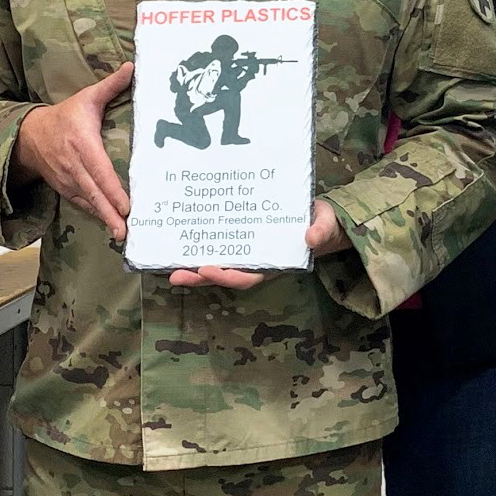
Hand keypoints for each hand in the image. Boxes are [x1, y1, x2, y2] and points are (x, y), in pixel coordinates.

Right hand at [14, 62, 132, 240]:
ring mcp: (68, 181)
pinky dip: (96, 215)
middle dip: (110, 213)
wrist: (30, 135)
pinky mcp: (66, 189)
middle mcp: (74, 166)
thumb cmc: (66, 116)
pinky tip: (111, 226)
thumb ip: (111, 85)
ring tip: (122, 235)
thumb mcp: (87, 98)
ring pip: (89, 202)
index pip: (99, 170)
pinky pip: (83, 204)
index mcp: (82, 144)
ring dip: (105, 218)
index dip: (112, 189)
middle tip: (125, 231)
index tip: (126, 205)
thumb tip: (133, 66)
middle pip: (94, 193)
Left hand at [167, 201, 349, 289]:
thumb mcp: (326, 224)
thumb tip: (310, 238)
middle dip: (201, 278)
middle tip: (176, 275)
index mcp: (274, 262)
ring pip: (217, 263)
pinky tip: (180, 244)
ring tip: (169, 268)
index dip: (228, 277)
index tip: (209, 270)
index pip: (248, 276)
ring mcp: (247, 251)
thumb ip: (321, 230)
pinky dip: (200, 248)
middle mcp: (256, 261)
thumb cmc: (321, 223)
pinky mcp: (240, 237)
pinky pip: (218, 246)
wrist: (319, 217)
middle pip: (225, 275)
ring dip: (194, 268)